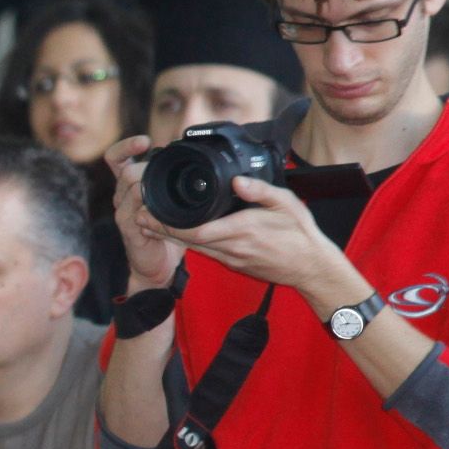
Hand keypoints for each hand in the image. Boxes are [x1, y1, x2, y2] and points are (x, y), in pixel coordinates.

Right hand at [107, 136, 185, 291]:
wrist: (157, 264)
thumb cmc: (166, 229)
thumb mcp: (169, 200)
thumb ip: (172, 179)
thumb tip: (193, 155)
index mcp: (129, 185)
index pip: (115, 158)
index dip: (126, 146)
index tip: (145, 141)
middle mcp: (121, 196)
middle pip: (126, 170)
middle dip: (147, 167)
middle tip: (165, 170)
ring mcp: (123, 212)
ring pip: (131, 187)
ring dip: (151, 184)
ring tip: (167, 188)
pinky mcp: (129, 228)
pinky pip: (136, 211)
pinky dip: (151, 207)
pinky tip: (162, 208)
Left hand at [161, 173, 355, 301]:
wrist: (311, 268)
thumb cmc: (301, 235)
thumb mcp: (287, 205)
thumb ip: (261, 191)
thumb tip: (237, 180)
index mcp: (242, 231)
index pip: (196, 231)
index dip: (169, 225)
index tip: (151, 212)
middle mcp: (232, 248)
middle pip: (186, 240)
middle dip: (160, 229)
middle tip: (137, 215)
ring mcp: (231, 258)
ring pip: (192, 247)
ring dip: (169, 236)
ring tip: (147, 223)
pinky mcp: (233, 263)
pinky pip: (204, 252)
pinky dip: (187, 242)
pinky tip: (176, 234)